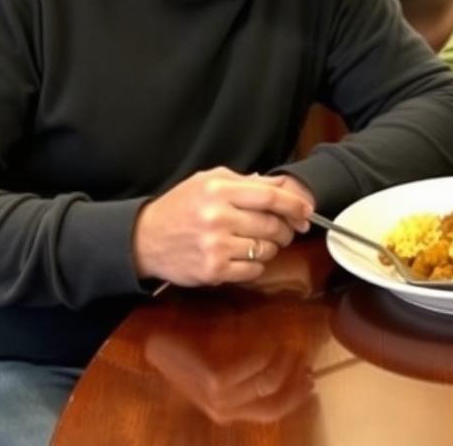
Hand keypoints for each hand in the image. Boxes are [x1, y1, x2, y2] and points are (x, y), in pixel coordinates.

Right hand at [132, 167, 312, 285]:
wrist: (145, 239)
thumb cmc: (180, 206)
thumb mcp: (209, 181)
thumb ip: (247, 182)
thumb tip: (283, 187)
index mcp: (219, 190)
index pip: (270, 197)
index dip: (295, 204)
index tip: (307, 211)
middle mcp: (218, 217)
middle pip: (272, 224)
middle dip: (286, 228)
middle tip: (287, 229)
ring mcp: (216, 246)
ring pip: (266, 248)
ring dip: (272, 246)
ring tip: (261, 241)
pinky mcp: (213, 270)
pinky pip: (253, 269)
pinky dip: (257, 264)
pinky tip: (245, 256)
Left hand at [144, 329, 316, 426]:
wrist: (157, 343)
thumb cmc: (189, 351)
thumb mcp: (218, 368)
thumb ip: (245, 371)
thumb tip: (279, 359)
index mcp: (228, 412)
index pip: (271, 413)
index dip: (295, 398)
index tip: (311, 380)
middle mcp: (226, 411)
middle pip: (274, 403)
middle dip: (295, 383)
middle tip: (307, 361)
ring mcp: (219, 398)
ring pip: (268, 382)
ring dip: (285, 363)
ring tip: (292, 346)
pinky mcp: (215, 381)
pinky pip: (253, 366)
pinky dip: (267, 352)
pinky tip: (271, 339)